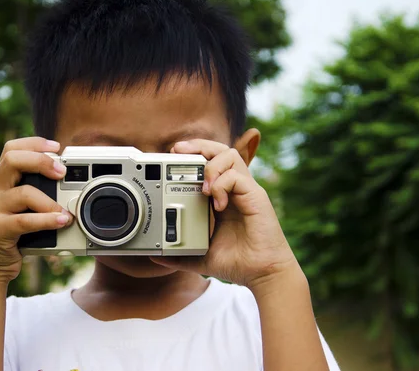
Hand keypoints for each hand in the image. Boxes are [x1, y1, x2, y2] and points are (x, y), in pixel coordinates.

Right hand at [0, 137, 72, 282]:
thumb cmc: (11, 238)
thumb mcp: (20, 211)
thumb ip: (35, 196)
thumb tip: (70, 186)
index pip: (11, 150)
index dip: (34, 143)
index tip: (56, 147)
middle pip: (12, 160)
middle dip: (41, 161)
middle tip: (62, 172)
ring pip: (23, 192)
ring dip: (50, 201)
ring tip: (66, 211)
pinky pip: (24, 221)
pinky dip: (47, 220)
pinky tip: (61, 221)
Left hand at [151, 138, 299, 291]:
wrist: (262, 274)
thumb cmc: (238, 262)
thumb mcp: (201, 256)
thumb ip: (179, 254)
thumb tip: (156, 256)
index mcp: (223, 196)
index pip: (210, 162)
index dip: (193, 154)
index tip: (173, 155)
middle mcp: (235, 189)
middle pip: (220, 150)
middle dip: (198, 145)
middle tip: (178, 151)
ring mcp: (246, 191)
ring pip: (230, 156)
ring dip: (211, 166)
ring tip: (202, 188)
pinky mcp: (256, 197)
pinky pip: (237, 177)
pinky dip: (222, 185)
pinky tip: (216, 205)